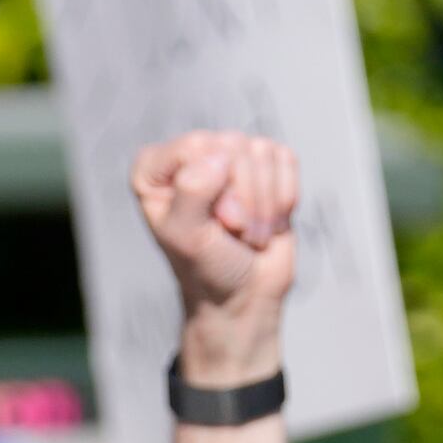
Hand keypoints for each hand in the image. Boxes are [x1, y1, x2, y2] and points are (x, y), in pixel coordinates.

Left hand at [132, 131, 299, 374]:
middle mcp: (192, 155)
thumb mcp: (186, 237)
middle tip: (232, 231)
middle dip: (243, 199)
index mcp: (156, 168)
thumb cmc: (206, 270)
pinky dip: (284, 197)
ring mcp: (231, 158)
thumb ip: (191, 192)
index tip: (213, 225)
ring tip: (247, 232)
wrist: (244, 297)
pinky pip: (286, 160)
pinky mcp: (266, 166)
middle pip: (232, 147)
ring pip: (262, 153)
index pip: (196, 145)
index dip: (214, 188)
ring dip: (264, 206)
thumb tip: (220, 157)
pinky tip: (268, 220)